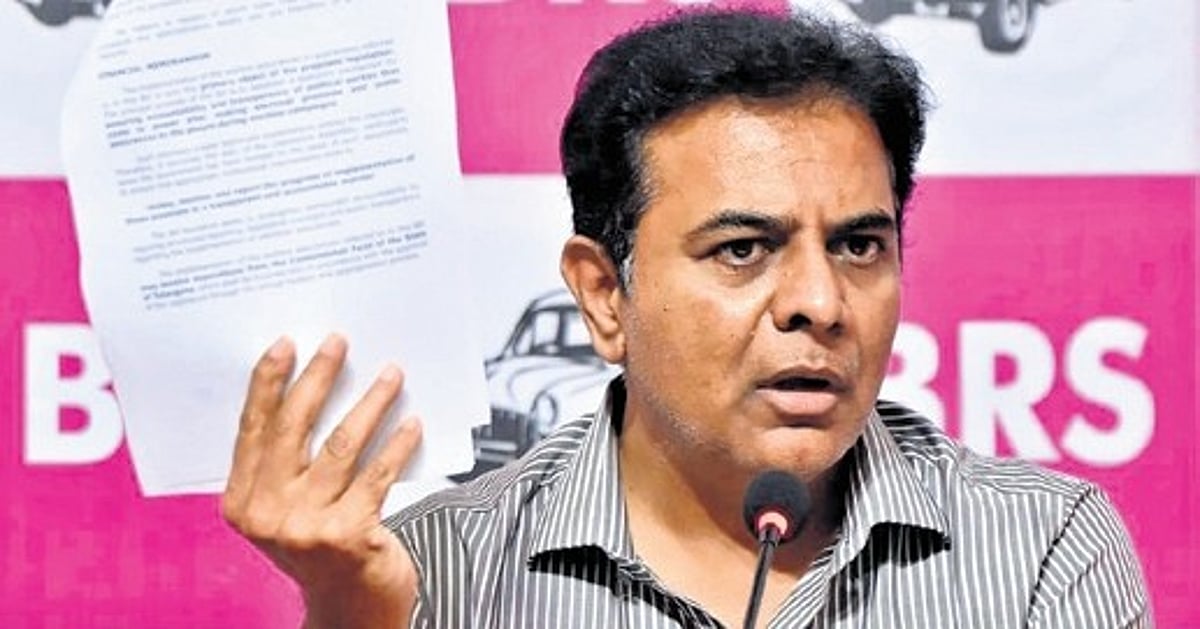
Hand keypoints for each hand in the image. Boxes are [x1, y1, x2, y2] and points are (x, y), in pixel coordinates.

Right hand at [221, 334, 422, 627]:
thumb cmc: (323, 547)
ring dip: (371, 402)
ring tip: (391, 374)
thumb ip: (289, 462)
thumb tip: (315, 387)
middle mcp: (267, 514)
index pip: (253, 428)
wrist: (350, 610)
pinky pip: (377, 475)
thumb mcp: (288, 508)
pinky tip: (412, 423)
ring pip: (342, 445)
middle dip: (318, 377)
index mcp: (242, 502)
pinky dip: (397, 444)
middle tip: (338, 343)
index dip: (268, 383)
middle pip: (294, 428)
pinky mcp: (348, 535)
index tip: (287, 344)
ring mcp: (306, 527)